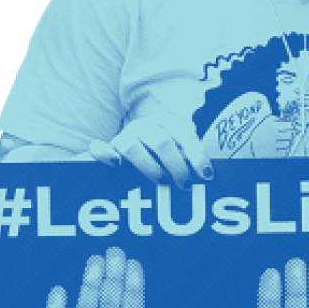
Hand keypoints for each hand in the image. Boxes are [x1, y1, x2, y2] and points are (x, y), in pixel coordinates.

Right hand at [88, 113, 212, 187]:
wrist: (126, 155)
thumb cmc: (161, 158)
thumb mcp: (177, 156)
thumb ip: (188, 161)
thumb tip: (208, 177)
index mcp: (167, 123)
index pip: (185, 138)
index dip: (197, 157)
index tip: (206, 175)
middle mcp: (145, 126)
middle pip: (162, 142)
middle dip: (176, 165)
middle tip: (184, 184)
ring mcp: (124, 135)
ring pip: (133, 147)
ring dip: (149, 166)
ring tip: (161, 181)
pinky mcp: (107, 148)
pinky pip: (100, 149)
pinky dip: (105, 155)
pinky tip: (115, 164)